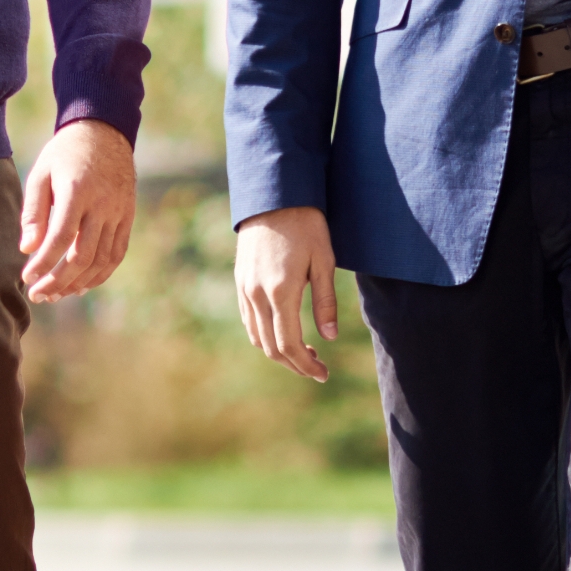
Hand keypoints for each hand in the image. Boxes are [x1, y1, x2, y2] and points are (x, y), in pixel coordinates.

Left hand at [21, 121, 137, 298]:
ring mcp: (118, 212)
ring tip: (57, 294)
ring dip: (79, 282)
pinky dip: (100, 274)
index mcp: (78, 191)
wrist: (105, 131)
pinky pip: (117, 253)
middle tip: (39, 295)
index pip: (60, 238)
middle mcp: (102, 205)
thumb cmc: (65, 153)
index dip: (43, 263)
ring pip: (101, 260)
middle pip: (82, 255)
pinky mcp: (127, 217)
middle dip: (58, 280)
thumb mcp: (41, 173)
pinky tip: (82, 285)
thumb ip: (34, 212)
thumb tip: (28, 249)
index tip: (27, 278)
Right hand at [235, 206, 341, 381]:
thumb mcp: (324, 260)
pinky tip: (283, 332)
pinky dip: (265, 336)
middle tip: (317, 368)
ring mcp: (245, 289)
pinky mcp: (240, 281)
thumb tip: (329, 337)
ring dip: (279, 352)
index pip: (290, 344)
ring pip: (257, 337)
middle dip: (294, 364)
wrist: (273, 196)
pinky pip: (249, 321)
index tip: (323, 374)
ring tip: (305, 352)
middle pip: (271, 348)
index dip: (306, 365)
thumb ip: (326, 301)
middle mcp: (257, 294)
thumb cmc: (306, 225)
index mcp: (281, 291)